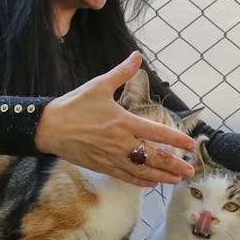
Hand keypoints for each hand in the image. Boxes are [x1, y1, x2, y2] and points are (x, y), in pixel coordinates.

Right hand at [34, 51, 194, 186]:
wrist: (48, 127)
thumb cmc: (74, 105)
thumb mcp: (99, 85)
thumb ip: (122, 73)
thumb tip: (137, 55)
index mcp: (124, 122)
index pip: (158, 133)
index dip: (176, 139)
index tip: (190, 144)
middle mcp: (121, 142)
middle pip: (154, 157)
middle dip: (175, 164)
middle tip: (191, 169)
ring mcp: (112, 157)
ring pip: (143, 170)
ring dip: (162, 176)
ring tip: (177, 179)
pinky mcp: (103, 166)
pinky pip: (126, 176)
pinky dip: (141, 181)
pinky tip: (152, 183)